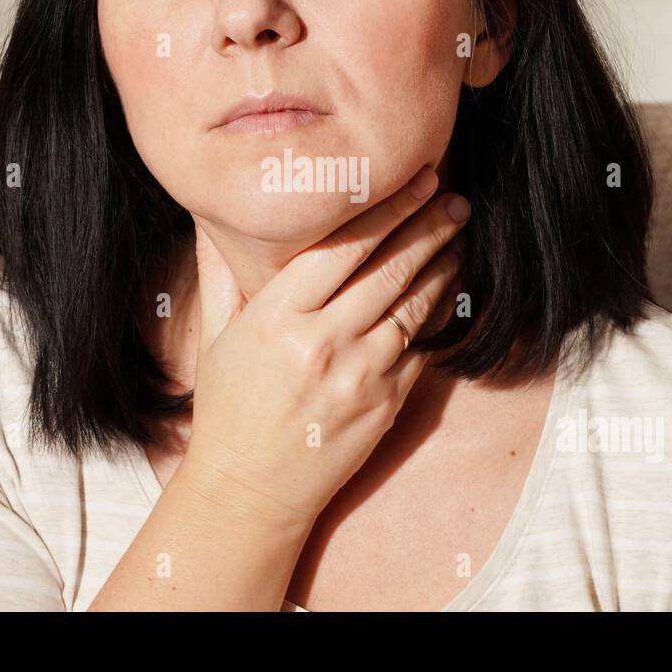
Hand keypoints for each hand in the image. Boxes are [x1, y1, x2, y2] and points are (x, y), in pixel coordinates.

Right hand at [177, 164, 470, 528]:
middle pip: (389, 269)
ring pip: (415, 305)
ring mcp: (360, 377)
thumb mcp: (215, 335)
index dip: (386, 209)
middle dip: (428, 225)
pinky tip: (445, 286)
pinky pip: (421, 347)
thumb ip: (221, 271)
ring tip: (457, 234)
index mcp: (276, 319)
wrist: (250, 492)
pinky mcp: (387, 405)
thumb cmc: (228, 409)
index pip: (343, 248)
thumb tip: (213, 214)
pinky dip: (437, 312)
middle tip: (453, 196)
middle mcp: (322, 344)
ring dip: (442, 264)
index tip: (415, 180)